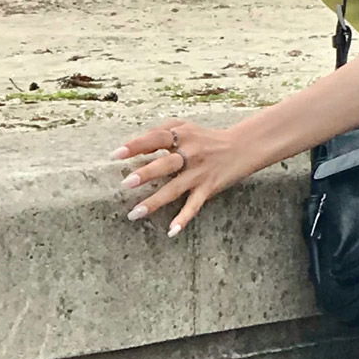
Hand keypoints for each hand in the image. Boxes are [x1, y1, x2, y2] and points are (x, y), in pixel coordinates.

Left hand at [111, 116, 250, 236]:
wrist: (243, 146)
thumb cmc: (206, 137)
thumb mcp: (185, 127)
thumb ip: (161, 131)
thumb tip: (134, 144)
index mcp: (182, 135)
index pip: (156, 138)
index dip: (136, 145)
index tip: (116, 155)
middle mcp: (190, 153)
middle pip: (166, 164)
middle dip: (147, 173)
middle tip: (126, 183)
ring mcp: (199, 172)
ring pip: (175, 188)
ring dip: (155, 201)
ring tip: (134, 213)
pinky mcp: (209, 187)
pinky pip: (194, 205)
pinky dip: (184, 218)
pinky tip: (172, 231)